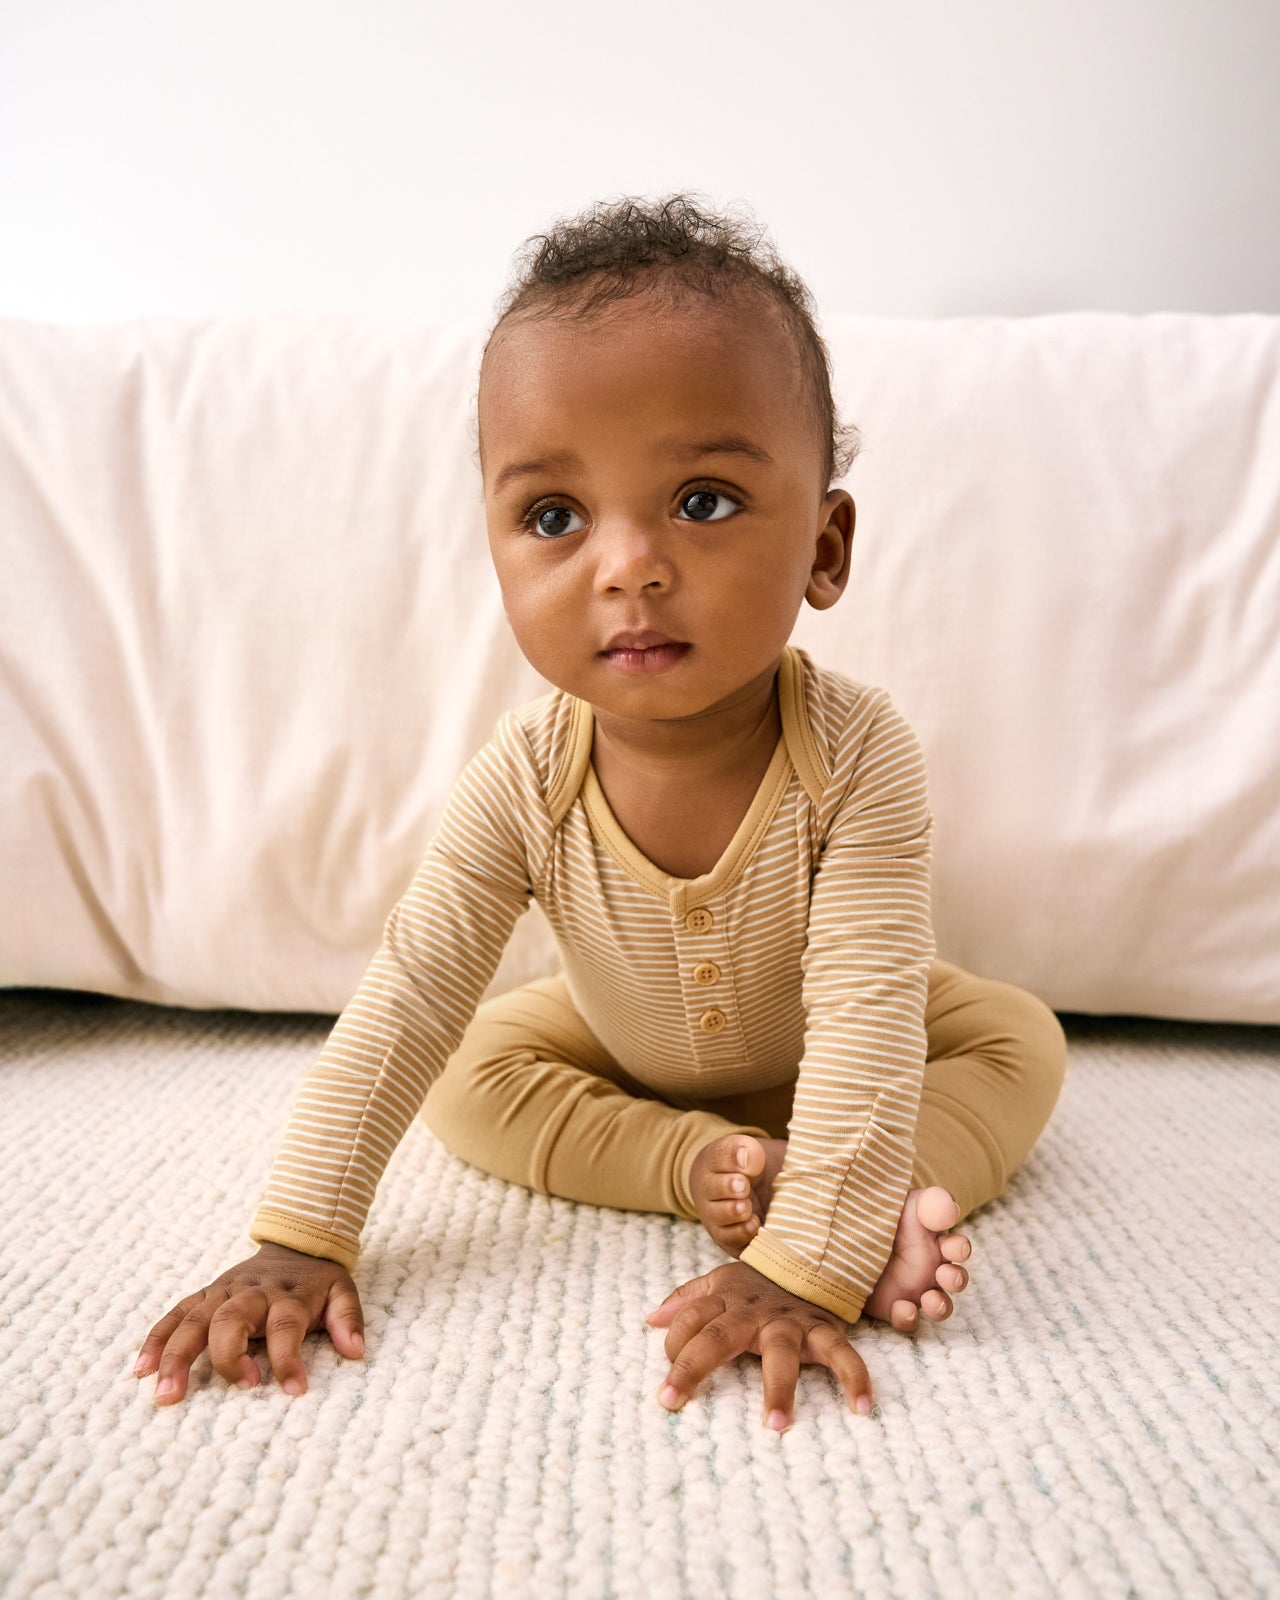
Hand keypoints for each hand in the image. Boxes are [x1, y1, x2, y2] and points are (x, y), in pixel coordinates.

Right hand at [134, 1242, 364, 1404]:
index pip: (286, 1325)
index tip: (294, 1390)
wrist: (294, 1242)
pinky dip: (156, 1340)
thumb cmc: (316, 1280)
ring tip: (166, 1396)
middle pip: (231, 1319)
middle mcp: (251, 1292)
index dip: (288, 1358)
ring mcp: (222, 1292)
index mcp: (287, 1294)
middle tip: (234, 1389)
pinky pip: (174, 1314)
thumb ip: (349, 1319)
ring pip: (194, 1320)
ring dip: (177, 1356)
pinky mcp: (204, 1295)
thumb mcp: (343, 1291)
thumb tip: (355, 1351)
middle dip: (227, 1357)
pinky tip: (141, 1371)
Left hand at [646, 1260, 871, 1430]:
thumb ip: (687, 1300)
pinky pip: (842, 1354)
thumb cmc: (757, 1284)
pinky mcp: (824, 1330)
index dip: (674, 1350)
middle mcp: (753, 1312)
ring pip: (781, 1352)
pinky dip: (854, 1376)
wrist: (809, 1255)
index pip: (690, 1322)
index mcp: (725, 1301)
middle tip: (671, 1399)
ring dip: (779, 1387)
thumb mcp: (719, 1282)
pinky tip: (862, 1407)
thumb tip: (651, 1319)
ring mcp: (790, 1321)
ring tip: (775, 1425)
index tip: (666, 1392)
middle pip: (717, 1336)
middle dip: (693, 1366)